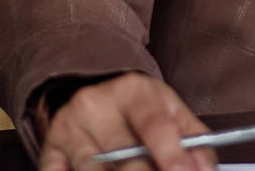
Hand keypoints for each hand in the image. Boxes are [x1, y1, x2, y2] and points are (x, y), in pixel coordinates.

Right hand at [38, 72, 214, 170]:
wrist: (93, 92)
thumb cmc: (139, 107)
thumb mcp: (169, 110)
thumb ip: (193, 140)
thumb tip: (204, 169)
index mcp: (133, 90)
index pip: (153, 125)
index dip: (171, 155)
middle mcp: (95, 104)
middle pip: (123, 156)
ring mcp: (68, 128)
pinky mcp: (49, 149)